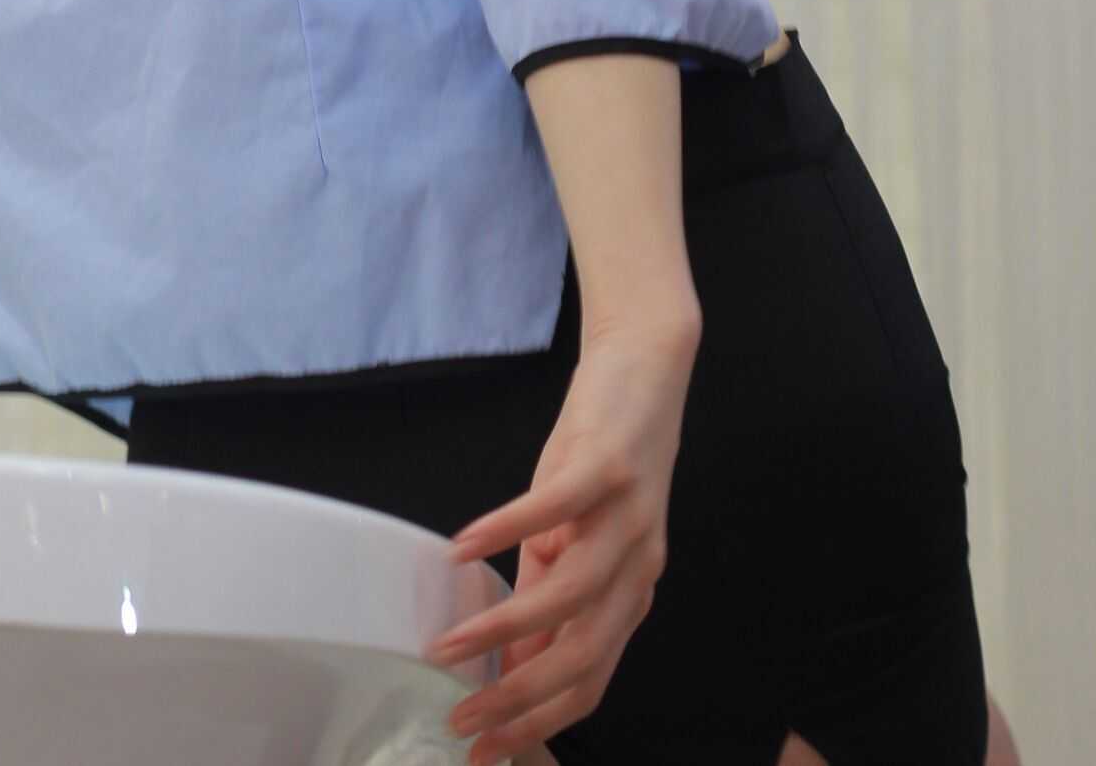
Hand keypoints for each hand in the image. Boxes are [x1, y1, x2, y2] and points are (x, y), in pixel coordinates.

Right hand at [423, 311, 700, 763]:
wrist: (645, 368)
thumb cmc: (602, 456)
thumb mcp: (574, 536)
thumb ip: (548, 595)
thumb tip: (513, 662)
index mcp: (632, 593)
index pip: (590, 680)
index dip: (539, 722)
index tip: (485, 750)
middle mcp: (638, 566)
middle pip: (583, 654)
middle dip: (519, 697)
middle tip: (462, 718)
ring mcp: (627, 518)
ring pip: (570, 595)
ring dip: (504, 628)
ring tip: (450, 646)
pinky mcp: (608, 467)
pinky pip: (554, 509)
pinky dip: (506, 531)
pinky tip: (463, 548)